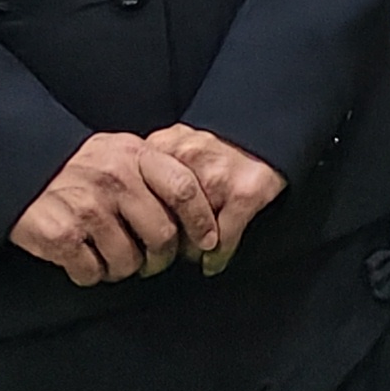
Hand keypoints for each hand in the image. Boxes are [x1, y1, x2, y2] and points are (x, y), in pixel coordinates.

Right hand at [11, 131, 216, 285]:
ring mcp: (88, 208)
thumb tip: (199, 205)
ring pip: (128, 261)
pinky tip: (83, 259)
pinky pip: (93, 273)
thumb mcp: (119, 150)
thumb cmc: (77, 165)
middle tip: (151, 261)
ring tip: (110, 257)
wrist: (17, 166)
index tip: (207, 241)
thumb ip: (155, 170)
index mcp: (135, 156)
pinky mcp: (62, 236)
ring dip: (122, 269)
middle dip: (161, 258)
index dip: (202, 220)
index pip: (184, 189)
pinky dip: (90, 274)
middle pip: (162, 235)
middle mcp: (114, 179)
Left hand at [143, 124, 286, 274]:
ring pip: (190, 235)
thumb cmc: (214, 146)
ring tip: (190, 255)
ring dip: (190, 251)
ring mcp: (216, 177)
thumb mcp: (172, 145)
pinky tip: (214, 261)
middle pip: (161, 219)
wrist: (263, 129)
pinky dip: (217, 257)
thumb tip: (127, 212)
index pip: (138, 198)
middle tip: (162, 255)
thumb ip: (149, 168)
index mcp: (163, 147)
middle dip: (162, 242)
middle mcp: (187, 159)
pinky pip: (223, 241)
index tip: (139, 238)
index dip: (137, 221)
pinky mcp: (243, 194)